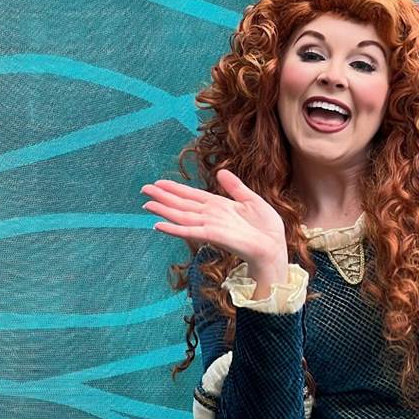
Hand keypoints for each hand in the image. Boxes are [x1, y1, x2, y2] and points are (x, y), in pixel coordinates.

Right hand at [141, 169, 287, 270]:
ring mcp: (210, 225)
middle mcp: (211, 215)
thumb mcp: (251, 200)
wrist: (274, 247)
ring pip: (181, 215)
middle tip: (144, 189)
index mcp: (219, 205)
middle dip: (163, 196)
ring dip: (163, 210)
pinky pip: (189, 231)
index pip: (192, 195)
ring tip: (147, 204)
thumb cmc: (266, 228)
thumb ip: (235, 187)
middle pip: (182, 204)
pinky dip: (174, 229)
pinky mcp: (213, 236)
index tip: (158, 182)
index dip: (175, 188)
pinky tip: (159, 225)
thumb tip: (221, 172)